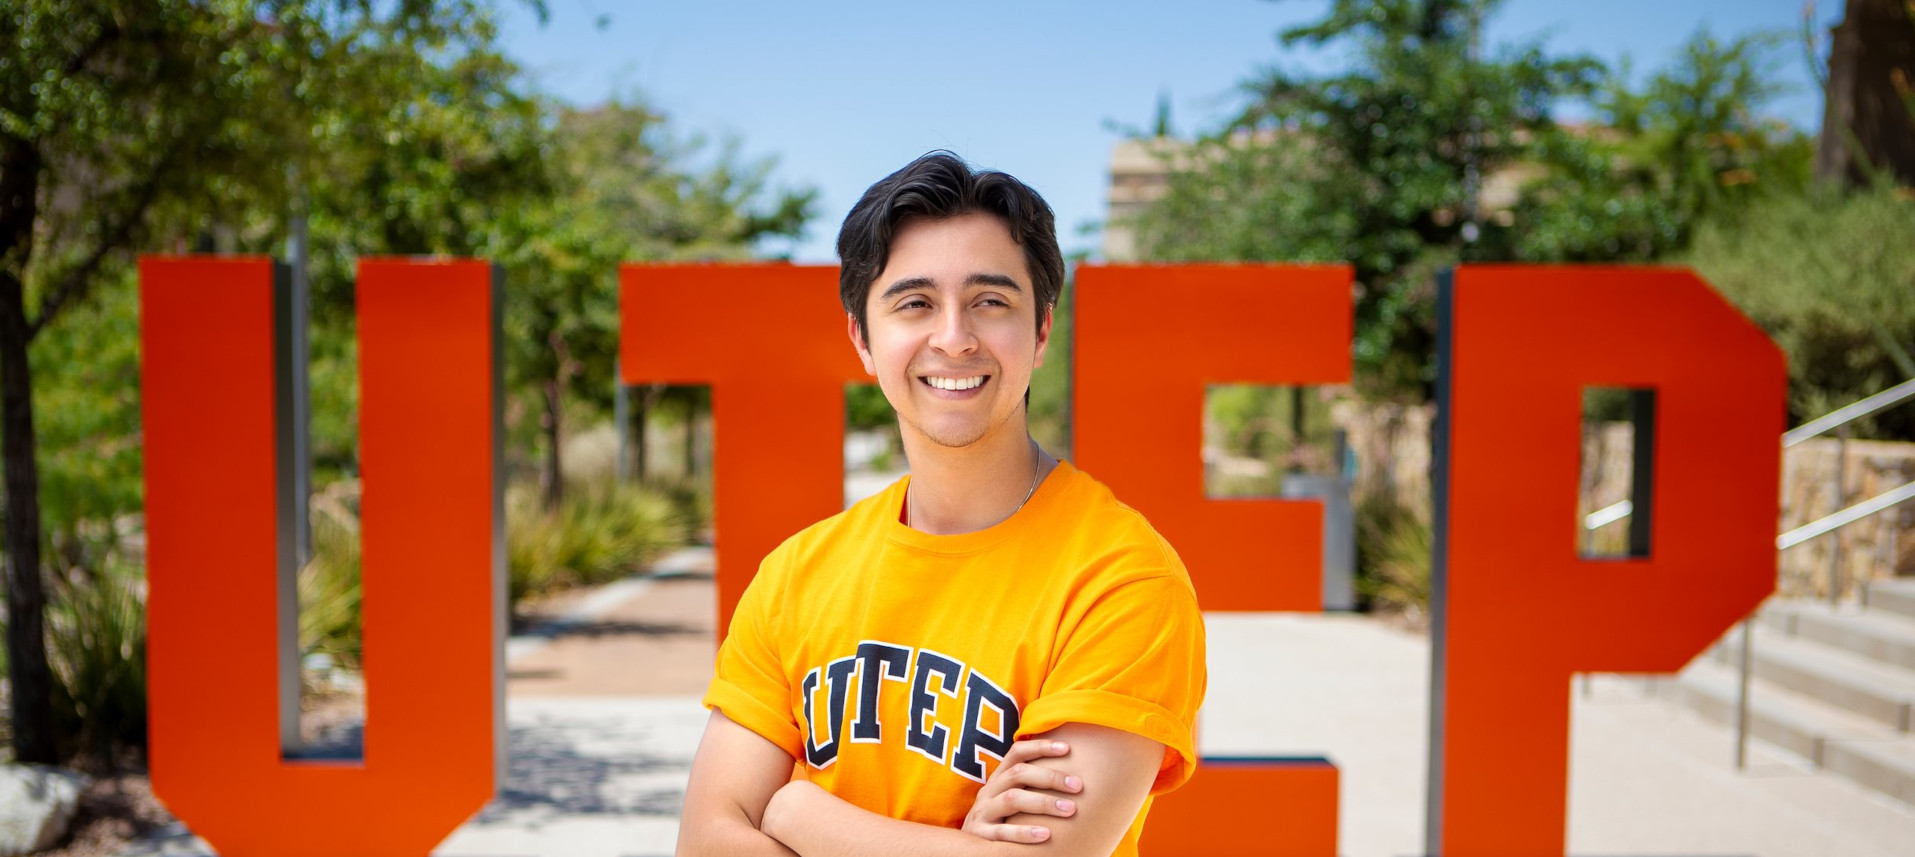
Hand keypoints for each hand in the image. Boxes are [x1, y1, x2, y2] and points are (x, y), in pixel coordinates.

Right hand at [961, 739, 1084, 843]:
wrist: (965, 849)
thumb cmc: (999, 821)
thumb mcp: (1009, 799)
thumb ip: (1030, 786)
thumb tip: (1072, 774)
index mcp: (998, 779)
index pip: (1017, 753)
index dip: (1041, 747)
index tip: (1068, 748)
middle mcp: (989, 791)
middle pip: (1018, 774)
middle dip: (1051, 777)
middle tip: (1078, 786)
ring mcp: (983, 813)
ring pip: (1013, 799)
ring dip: (1044, 803)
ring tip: (1070, 809)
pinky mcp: (981, 836)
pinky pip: (1003, 833)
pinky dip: (1025, 832)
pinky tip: (1047, 835)